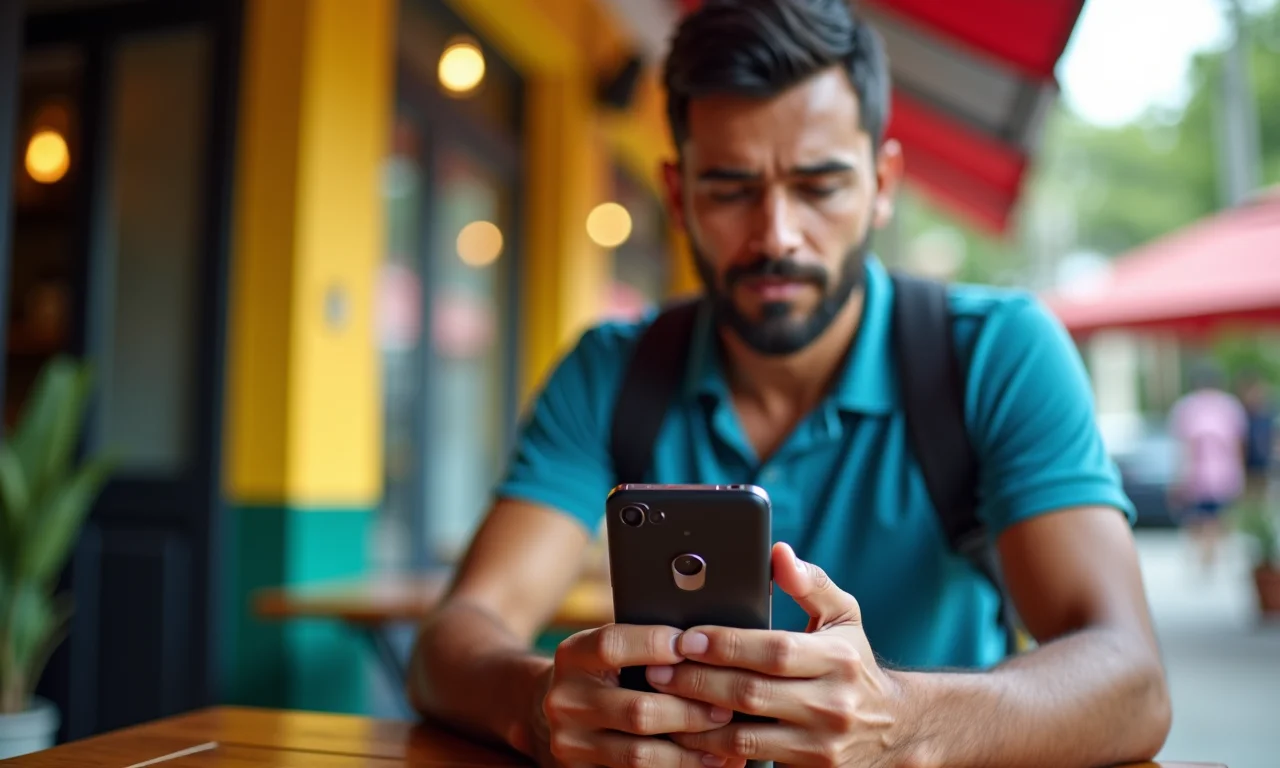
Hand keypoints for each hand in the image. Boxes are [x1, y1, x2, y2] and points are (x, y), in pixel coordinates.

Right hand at [537, 622, 746, 767]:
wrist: (562, 711)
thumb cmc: (605, 671)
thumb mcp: (611, 650)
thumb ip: (644, 645)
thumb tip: (703, 644)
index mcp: (572, 655)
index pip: (612, 646)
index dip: (654, 644)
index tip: (693, 646)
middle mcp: (565, 699)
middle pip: (636, 710)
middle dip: (689, 712)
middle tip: (726, 709)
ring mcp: (570, 742)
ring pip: (639, 755)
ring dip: (689, 753)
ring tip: (724, 746)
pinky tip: (705, 765)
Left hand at [646, 543, 914, 767]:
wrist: (895, 729)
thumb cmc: (855, 663)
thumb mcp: (844, 617)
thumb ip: (811, 583)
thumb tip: (778, 553)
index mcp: (838, 658)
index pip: (774, 650)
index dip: (726, 644)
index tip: (687, 637)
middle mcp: (831, 704)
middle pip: (751, 693)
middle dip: (697, 681)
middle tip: (657, 669)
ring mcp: (819, 745)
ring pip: (744, 735)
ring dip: (697, 720)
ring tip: (661, 701)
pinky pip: (751, 760)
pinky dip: (715, 749)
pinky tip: (687, 734)